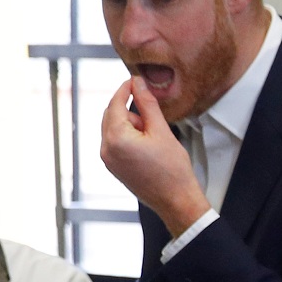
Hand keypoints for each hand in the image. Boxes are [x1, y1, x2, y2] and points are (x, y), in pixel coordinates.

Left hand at [99, 77, 210, 236]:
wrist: (175, 200)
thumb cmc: (172, 170)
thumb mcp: (161, 130)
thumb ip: (147, 104)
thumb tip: (138, 83)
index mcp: (116, 139)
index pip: (115, 103)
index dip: (125, 89)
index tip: (136, 80)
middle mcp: (106, 150)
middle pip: (111, 115)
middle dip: (129, 108)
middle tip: (150, 110)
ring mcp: (108, 160)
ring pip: (114, 128)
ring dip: (130, 124)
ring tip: (153, 136)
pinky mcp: (114, 167)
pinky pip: (116, 142)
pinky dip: (128, 136)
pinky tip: (147, 144)